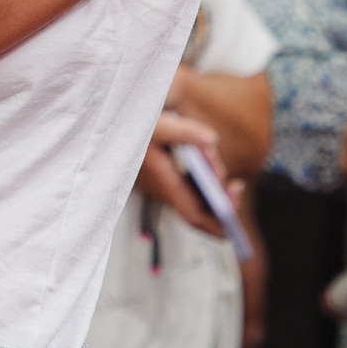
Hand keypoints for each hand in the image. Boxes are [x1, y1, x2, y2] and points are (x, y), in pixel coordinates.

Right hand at [135, 112, 231, 233]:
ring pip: (193, 200)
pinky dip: (202, 183)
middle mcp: (163, 190)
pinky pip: (186, 190)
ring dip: (212, 190)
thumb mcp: (159, 125)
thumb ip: (186, 132)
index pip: (195, 217)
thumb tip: (212, 141)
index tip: (234, 215)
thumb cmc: (133, 125)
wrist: (110, 125)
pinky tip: (208, 164)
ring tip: (217, 164)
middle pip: (198, 212)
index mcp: (164, 183)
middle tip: (237, 186)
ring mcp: (162, 186)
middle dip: (221, 204)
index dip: (218, 222)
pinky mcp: (161, 178)